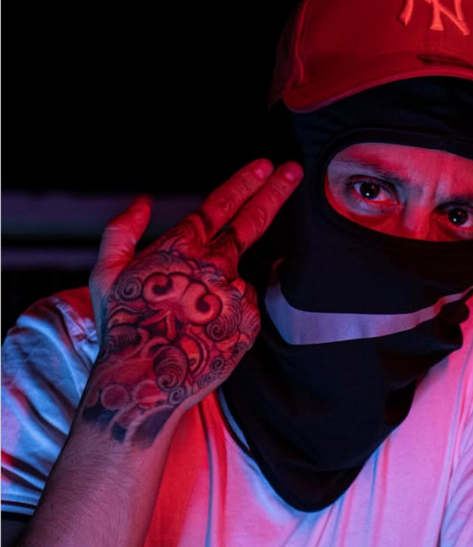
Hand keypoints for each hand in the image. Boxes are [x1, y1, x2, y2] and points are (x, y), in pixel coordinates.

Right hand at [83, 158, 302, 446]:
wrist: (146, 381)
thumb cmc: (123, 328)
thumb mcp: (106, 274)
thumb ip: (122, 232)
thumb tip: (143, 201)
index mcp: (181, 247)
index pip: (220, 204)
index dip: (244, 182)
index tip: (264, 165)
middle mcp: (215, 263)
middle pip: (252, 222)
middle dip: (274, 192)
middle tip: (293, 170)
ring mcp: (236, 292)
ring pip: (236, 278)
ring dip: (220, 289)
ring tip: (190, 317)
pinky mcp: (250, 321)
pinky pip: (243, 308)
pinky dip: (228, 312)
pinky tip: (205, 329)